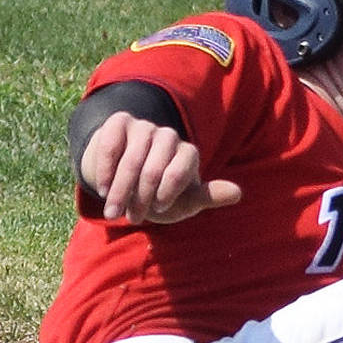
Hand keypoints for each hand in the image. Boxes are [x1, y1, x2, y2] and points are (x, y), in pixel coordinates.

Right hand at [81, 111, 242, 224]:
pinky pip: (111, 145)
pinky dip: (105, 171)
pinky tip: (103, 190)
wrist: (127, 182)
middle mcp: (169, 136)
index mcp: (188, 153)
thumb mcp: (184, 202)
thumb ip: (208, 197)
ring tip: (113, 212)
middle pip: (153, 168)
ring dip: (120, 190)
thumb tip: (238, 193)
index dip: (167, 193)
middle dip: (141, 198)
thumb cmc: (161, 196)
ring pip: (131, 159)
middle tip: (133, 218)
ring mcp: (144, 127)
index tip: (160, 210)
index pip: (180, 170)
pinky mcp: (119, 123)